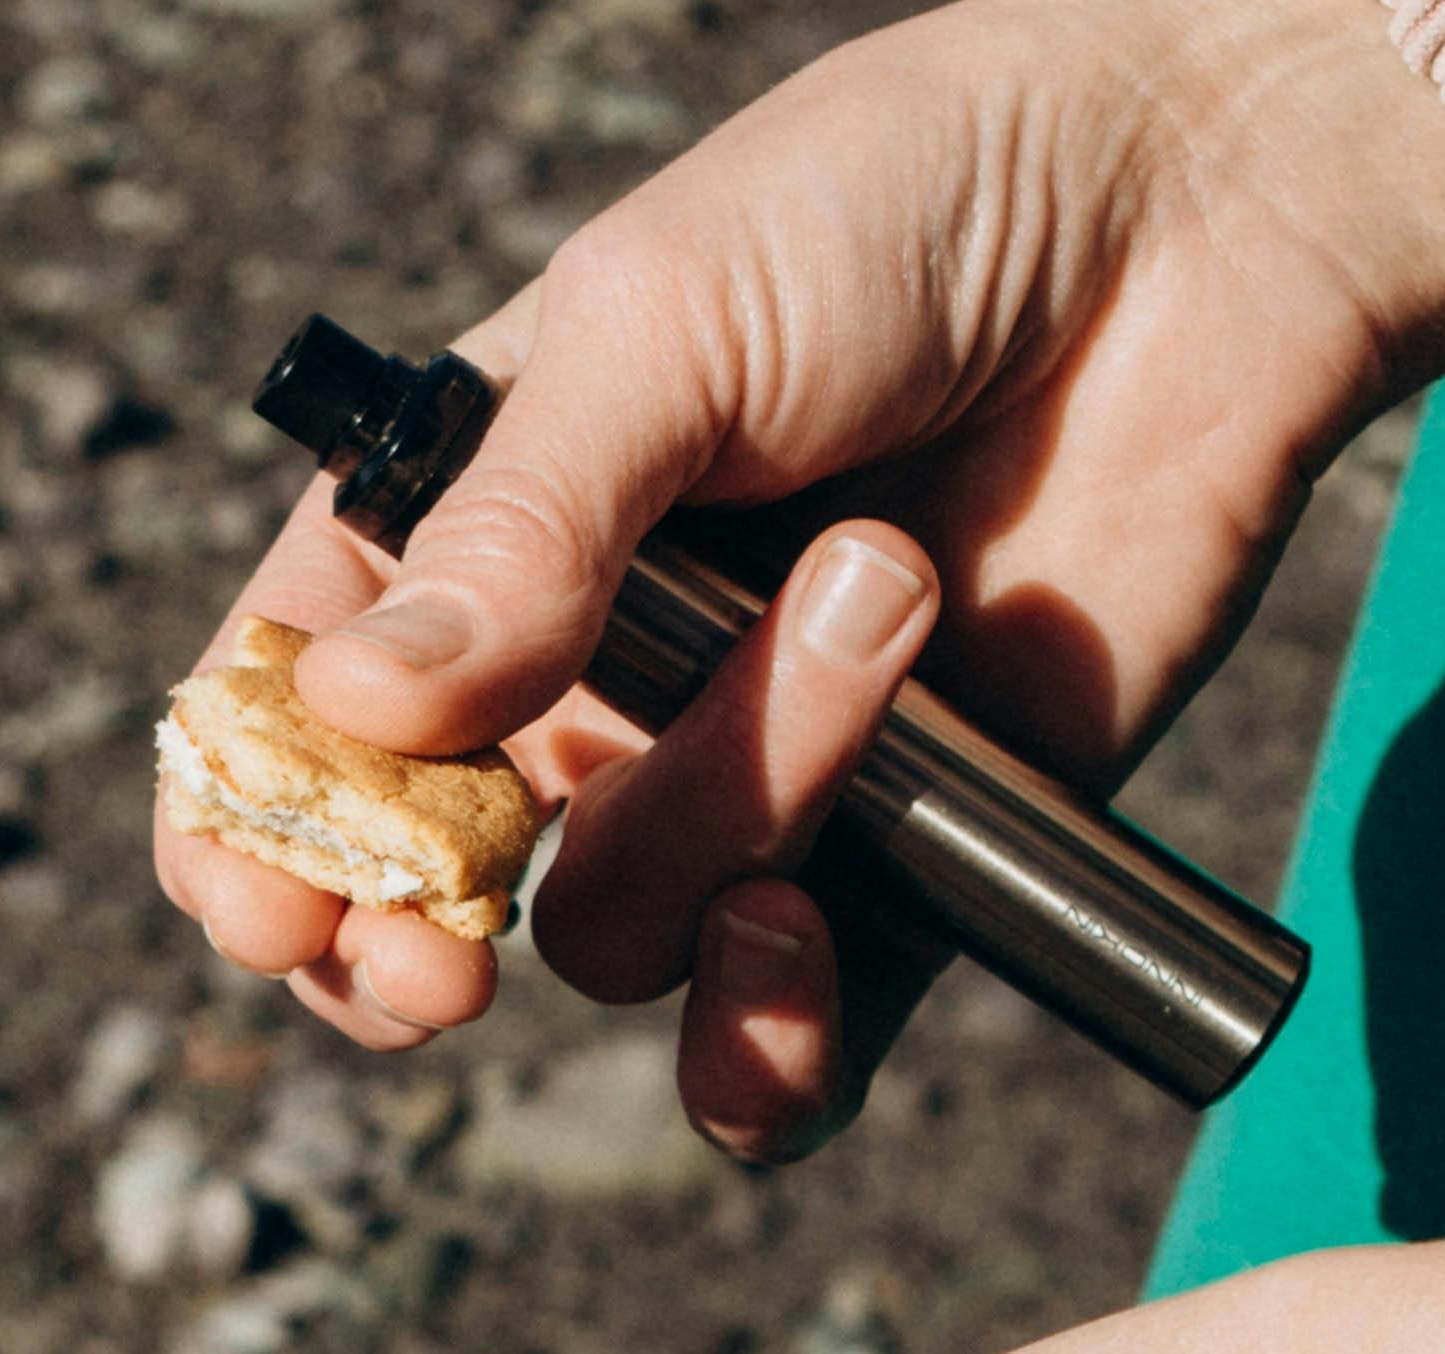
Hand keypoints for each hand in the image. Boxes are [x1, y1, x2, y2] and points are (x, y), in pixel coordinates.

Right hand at [156, 0, 1444, 1153]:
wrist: (1196, 220)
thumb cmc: (899, 207)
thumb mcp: (665, 316)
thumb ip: (519, 526)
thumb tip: (364, 716)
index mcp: (459, 538)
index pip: (283, 728)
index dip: (249, 836)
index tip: (270, 899)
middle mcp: (574, 688)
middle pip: (416, 899)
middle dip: (407, 953)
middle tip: (443, 963)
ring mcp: (732, 787)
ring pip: (624, 939)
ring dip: (739, 798)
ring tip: (888, 584)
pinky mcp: (897, 871)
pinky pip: (786, 1056)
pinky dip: (775, 1055)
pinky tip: (811, 953)